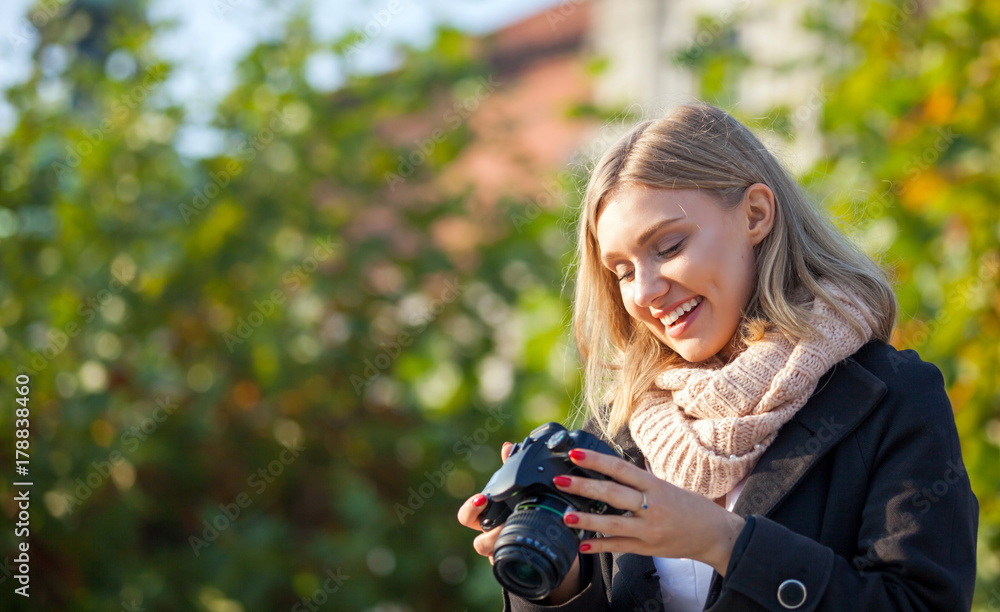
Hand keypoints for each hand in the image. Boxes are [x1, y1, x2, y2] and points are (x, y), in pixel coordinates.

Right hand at [457, 441, 582, 603]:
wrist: (546, 535)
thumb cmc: (526, 507)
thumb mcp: (520, 487)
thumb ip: (511, 467)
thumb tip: (507, 446)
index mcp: (489, 517)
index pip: (467, 516)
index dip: (471, 509)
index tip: (482, 499)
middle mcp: (492, 536)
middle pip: (478, 543)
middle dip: (489, 536)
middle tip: (502, 525)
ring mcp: (504, 552)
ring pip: (496, 557)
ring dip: (505, 546)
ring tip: (520, 534)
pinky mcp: (517, 562)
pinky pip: (514, 564)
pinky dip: (521, 558)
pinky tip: (533, 549)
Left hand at [554, 448, 745, 576]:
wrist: (716, 535)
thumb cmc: (690, 507)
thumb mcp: (667, 487)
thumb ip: (640, 482)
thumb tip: (609, 471)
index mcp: (655, 486)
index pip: (620, 469)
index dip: (596, 461)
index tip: (574, 454)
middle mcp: (652, 506)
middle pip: (612, 494)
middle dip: (583, 487)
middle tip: (560, 480)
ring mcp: (650, 529)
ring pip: (613, 524)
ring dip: (587, 520)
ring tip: (566, 515)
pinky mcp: (648, 548)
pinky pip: (620, 547)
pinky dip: (600, 546)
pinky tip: (583, 545)